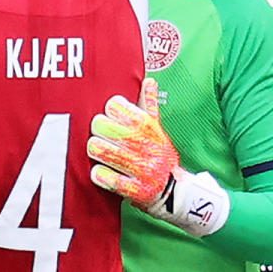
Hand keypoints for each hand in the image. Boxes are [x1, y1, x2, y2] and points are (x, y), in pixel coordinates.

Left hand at [87, 78, 178, 206]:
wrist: (176, 191)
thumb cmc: (159, 154)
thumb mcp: (157, 129)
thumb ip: (149, 104)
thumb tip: (149, 80)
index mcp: (148, 127)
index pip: (115, 106)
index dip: (109, 110)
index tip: (112, 116)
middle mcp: (145, 145)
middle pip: (100, 125)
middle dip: (98, 130)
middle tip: (102, 134)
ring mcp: (140, 168)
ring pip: (98, 149)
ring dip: (96, 150)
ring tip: (100, 151)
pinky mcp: (133, 189)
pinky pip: (104, 177)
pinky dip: (99, 174)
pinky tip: (102, 171)